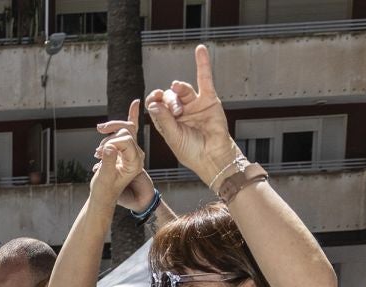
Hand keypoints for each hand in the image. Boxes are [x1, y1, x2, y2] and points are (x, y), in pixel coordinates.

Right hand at [91, 100, 145, 206]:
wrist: (104, 198)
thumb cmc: (104, 191)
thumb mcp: (105, 178)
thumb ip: (108, 162)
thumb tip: (108, 147)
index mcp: (135, 162)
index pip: (126, 140)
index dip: (112, 142)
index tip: (101, 153)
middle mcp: (135, 154)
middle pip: (127, 131)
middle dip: (111, 133)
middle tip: (98, 138)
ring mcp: (131, 151)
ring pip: (123, 130)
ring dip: (109, 133)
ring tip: (97, 150)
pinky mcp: (125, 149)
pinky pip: (130, 129)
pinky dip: (131, 116)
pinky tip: (135, 104)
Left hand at [145, 45, 235, 182]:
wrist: (213, 157)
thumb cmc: (192, 152)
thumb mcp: (173, 137)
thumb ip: (164, 120)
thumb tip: (153, 103)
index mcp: (167, 122)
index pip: (156, 105)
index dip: (154, 99)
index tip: (154, 99)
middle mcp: (180, 112)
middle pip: (168, 96)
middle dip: (169, 101)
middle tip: (177, 111)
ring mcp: (194, 105)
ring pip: (183, 90)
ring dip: (180, 91)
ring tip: (179, 94)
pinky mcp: (209, 100)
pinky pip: (205, 79)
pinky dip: (203, 64)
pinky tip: (200, 50)